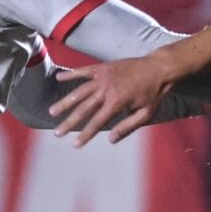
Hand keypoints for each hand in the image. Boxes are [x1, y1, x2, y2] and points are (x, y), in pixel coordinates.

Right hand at [50, 53, 179, 146]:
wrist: (158, 67)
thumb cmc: (154, 93)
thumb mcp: (145, 114)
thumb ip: (127, 127)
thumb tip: (110, 139)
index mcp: (117, 102)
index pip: (97, 122)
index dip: (85, 135)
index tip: (75, 144)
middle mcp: (106, 89)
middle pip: (83, 108)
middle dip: (69, 122)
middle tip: (57, 132)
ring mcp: (103, 76)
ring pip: (79, 91)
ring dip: (65, 102)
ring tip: (52, 111)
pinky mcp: (102, 67)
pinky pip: (83, 71)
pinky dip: (71, 74)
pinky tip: (58, 78)